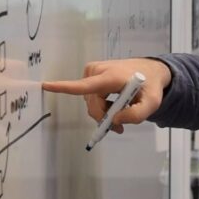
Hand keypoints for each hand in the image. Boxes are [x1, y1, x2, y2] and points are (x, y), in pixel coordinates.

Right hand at [41, 58, 169, 132]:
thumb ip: (136, 114)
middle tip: (119, 128)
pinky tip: (114, 104)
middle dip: (104, 118)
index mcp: (111, 76)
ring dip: (103, 112)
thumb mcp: (152, 103)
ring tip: (121, 113)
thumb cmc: (151, 86)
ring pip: (91, 102)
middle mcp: (98, 71)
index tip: (46, 86)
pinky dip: (101, 105)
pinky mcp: (91, 73)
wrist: (150, 70)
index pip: (86, 85)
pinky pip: (91, 97)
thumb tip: (115, 119)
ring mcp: (93, 71)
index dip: (65, 88)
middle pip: (92, 104)